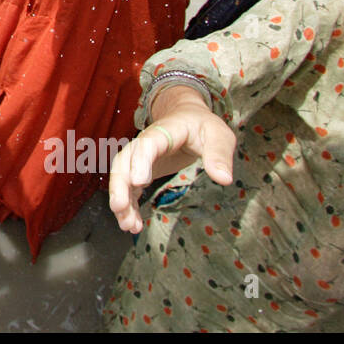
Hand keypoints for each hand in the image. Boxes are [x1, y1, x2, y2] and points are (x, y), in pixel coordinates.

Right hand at [107, 86, 235, 233]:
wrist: (186, 118)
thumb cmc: (202, 126)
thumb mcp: (218, 134)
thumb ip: (219, 154)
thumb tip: (224, 179)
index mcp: (164, 131)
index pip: (148, 144)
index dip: (141, 161)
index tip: (139, 182)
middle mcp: (145, 144)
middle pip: (124, 161)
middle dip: (119, 185)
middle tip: (120, 208)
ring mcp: (140, 158)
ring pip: (122, 176)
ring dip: (122, 200)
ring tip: (128, 225)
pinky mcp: (140, 171)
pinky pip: (129, 188)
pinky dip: (129, 206)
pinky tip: (133, 224)